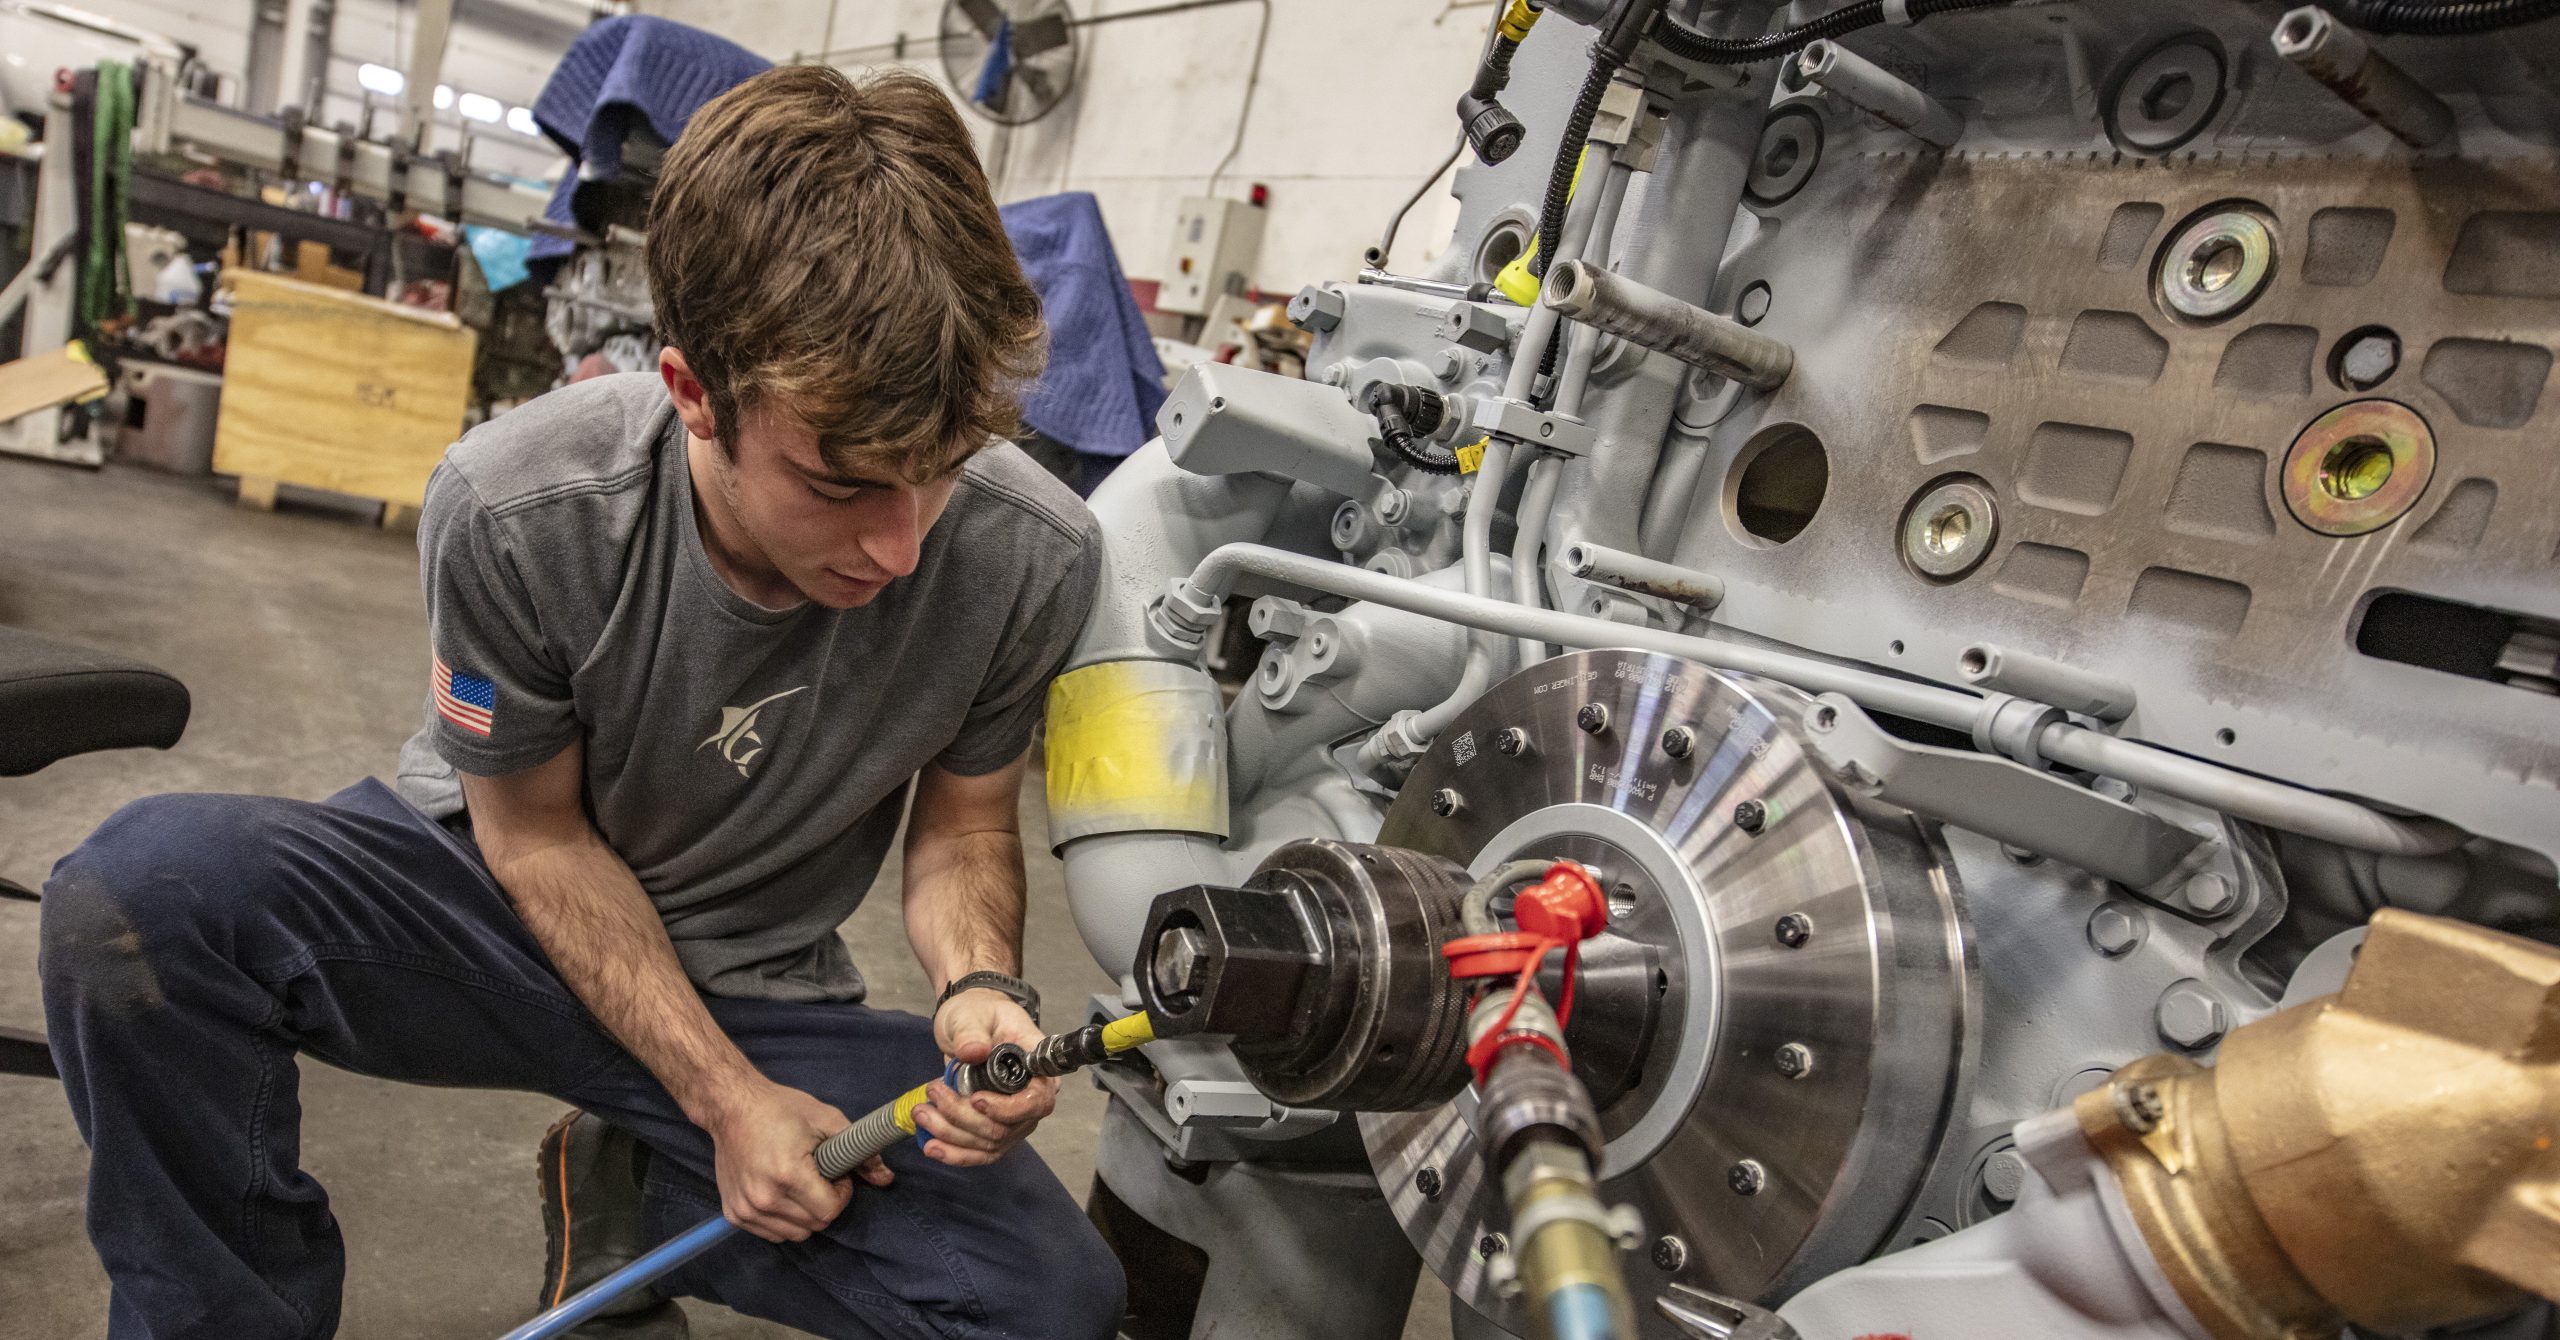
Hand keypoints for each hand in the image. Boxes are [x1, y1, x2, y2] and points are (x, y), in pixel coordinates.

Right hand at [703, 1079, 885, 1242]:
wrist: (731, 1107)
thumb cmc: (780, 1109)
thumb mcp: (826, 1120)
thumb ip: (859, 1152)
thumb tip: (886, 1178)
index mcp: (788, 1175)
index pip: (830, 1211)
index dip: (841, 1194)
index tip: (836, 1176)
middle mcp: (764, 1198)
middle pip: (815, 1225)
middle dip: (826, 1204)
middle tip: (819, 1177)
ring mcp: (746, 1209)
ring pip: (795, 1234)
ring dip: (805, 1215)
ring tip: (800, 1184)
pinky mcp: (735, 1214)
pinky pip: (772, 1234)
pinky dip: (784, 1220)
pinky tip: (781, 1193)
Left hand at [920, 988, 1057, 1166]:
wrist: (968, 1023)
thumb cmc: (977, 1013)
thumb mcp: (971, 1014)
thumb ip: (972, 1032)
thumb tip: (973, 1051)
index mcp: (1038, 1068)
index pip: (1037, 1101)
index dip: (1008, 1109)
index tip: (975, 1099)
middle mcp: (1032, 1099)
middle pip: (1005, 1128)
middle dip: (962, 1118)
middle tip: (932, 1092)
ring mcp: (1014, 1119)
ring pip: (988, 1143)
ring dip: (950, 1134)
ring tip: (921, 1112)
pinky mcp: (994, 1130)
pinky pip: (980, 1153)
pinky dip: (954, 1153)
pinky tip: (931, 1147)